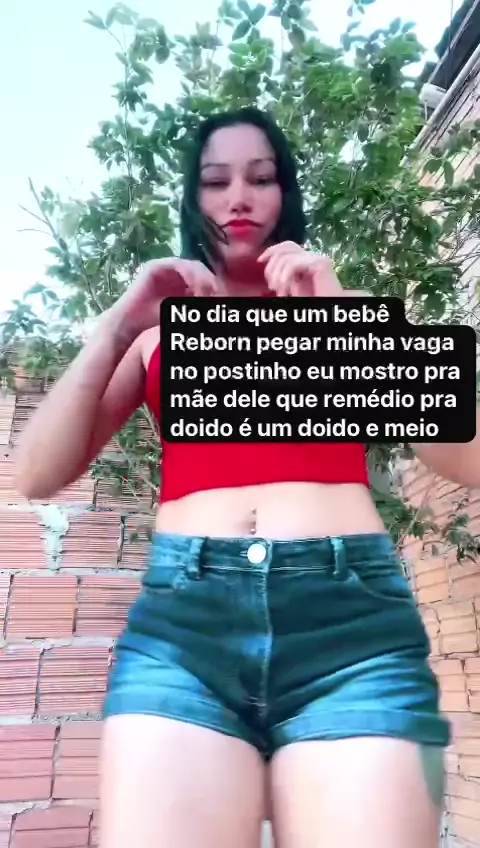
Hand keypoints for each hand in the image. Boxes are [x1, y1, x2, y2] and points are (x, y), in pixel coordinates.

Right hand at [106, 258, 221, 335]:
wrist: (132, 323)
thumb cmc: (156, 320)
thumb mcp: (184, 310)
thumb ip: (199, 301)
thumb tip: (221, 297)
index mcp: (182, 283)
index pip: (204, 278)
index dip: (214, 286)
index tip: (222, 296)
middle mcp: (174, 273)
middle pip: (200, 270)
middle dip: (210, 280)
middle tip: (217, 292)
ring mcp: (164, 268)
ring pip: (191, 266)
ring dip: (202, 277)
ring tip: (208, 289)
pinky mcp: (155, 266)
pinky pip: (178, 264)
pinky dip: (189, 273)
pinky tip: (195, 283)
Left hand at [258, 242, 343, 297]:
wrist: (329, 307)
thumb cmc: (313, 301)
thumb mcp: (292, 288)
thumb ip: (283, 275)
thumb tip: (266, 262)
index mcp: (307, 261)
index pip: (288, 246)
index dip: (272, 250)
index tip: (260, 260)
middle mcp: (314, 257)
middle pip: (286, 247)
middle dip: (273, 264)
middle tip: (272, 285)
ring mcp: (319, 259)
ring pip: (287, 256)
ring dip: (277, 273)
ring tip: (277, 289)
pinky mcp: (321, 263)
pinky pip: (294, 263)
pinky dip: (284, 275)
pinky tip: (283, 287)